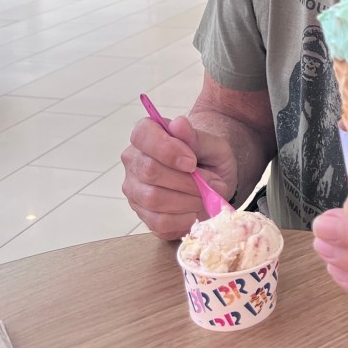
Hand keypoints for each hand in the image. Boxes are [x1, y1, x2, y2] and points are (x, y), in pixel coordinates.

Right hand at [121, 115, 237, 239]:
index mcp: (147, 134)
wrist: (213, 177)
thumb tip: (179, 124)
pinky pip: (158, 222)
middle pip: (149, 171)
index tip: (192, 162)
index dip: (168, 150)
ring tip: (206, 196)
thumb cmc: (209, 156)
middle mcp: (134, 160)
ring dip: (187, 201)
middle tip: (211, 183)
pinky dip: (183, 219)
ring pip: (153, 199)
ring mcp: (134, 189)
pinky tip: (194, 210)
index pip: (144, 136)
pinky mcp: (142, 214)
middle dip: (186, 181)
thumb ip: (197, 137)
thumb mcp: (214, 144)